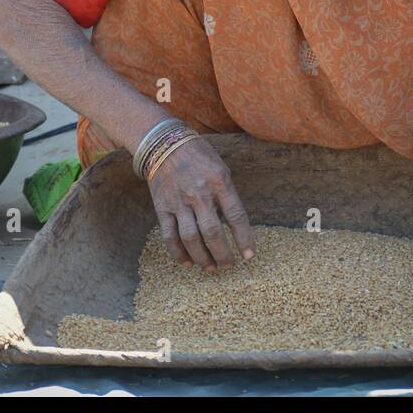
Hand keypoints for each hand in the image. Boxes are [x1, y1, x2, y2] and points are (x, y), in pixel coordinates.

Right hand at [146, 137, 255, 273]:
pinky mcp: (162, 207)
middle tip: (228, 266)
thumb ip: (227, 195)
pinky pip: (169, 235)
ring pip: (191, 238)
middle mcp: (199, 193)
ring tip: (209, 268)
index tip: (249, 256)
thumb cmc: (199, 156)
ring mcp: (179, 201)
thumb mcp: (220, 168)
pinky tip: (186, 263)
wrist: (164, 143)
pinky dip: (178, 253)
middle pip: (212, 232)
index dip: (244, 238)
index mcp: (219, 182)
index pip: (235, 216)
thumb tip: (234, 224)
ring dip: (202, 258)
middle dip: (222, 254)